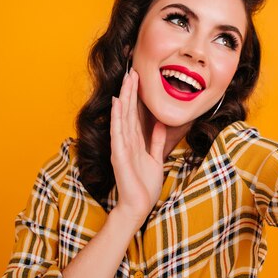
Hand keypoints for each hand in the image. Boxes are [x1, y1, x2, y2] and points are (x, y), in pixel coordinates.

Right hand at [110, 69, 166, 226]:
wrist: (138, 206)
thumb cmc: (144, 185)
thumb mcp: (155, 159)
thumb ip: (156, 141)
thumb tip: (160, 123)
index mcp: (135, 142)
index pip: (135, 114)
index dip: (136, 96)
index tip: (138, 78)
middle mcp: (126, 141)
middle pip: (128, 111)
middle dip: (130, 91)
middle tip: (131, 71)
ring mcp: (121, 147)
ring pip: (123, 117)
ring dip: (124, 98)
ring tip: (125, 81)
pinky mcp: (119, 156)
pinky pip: (118, 133)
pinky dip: (117, 118)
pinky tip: (117, 104)